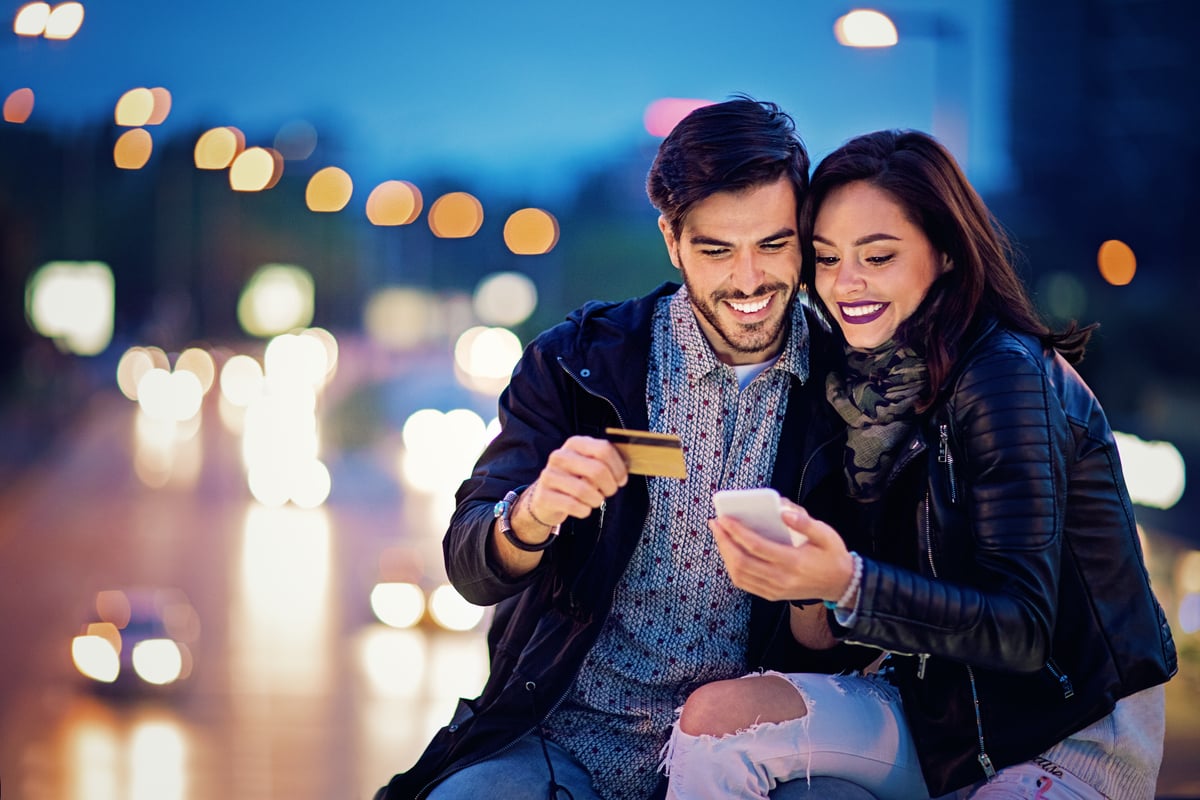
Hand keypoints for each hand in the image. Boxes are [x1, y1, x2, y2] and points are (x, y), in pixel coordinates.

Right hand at [519, 435, 628, 528]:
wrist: (545, 498)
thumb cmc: (575, 480)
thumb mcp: (589, 465)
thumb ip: (606, 463)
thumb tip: (625, 471)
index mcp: (575, 444)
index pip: (603, 449)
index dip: (618, 467)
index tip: (621, 479)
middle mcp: (560, 456)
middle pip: (597, 470)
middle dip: (609, 486)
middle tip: (609, 492)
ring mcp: (550, 475)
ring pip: (584, 490)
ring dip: (596, 500)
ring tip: (595, 500)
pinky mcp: (544, 495)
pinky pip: (573, 505)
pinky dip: (584, 511)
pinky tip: (583, 509)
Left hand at [710, 500, 853, 602]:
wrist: (841, 584)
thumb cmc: (832, 555)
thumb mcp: (827, 534)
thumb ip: (805, 522)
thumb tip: (782, 510)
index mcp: (794, 562)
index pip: (757, 546)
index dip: (737, 532)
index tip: (724, 518)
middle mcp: (781, 579)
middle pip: (742, 562)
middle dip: (724, 541)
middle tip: (715, 523)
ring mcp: (775, 590)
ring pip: (740, 575)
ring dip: (725, 554)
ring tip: (719, 535)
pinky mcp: (772, 595)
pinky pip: (745, 583)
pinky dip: (732, 567)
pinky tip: (729, 552)